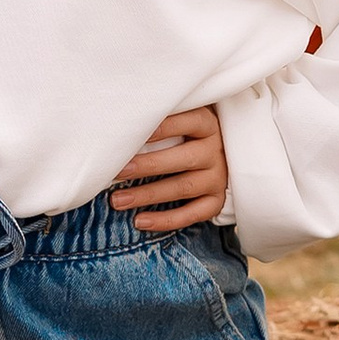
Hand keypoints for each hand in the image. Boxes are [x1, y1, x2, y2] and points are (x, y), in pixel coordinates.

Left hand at [113, 102, 228, 232]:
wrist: (220, 155)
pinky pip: (192, 214)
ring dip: (148, 195)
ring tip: (118, 200)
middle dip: (148, 166)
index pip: (190, 122)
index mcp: (208, 125)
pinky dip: (165, 220)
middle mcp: (215, 151)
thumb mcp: (183, 118)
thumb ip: (162, 119)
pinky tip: (140, 221)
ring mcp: (217, 178)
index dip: (164, 128)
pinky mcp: (215, 201)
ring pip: (183, 188)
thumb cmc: (187, 132)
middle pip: (184, 159)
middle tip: (118, 172)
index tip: (135, 133)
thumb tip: (123, 125)